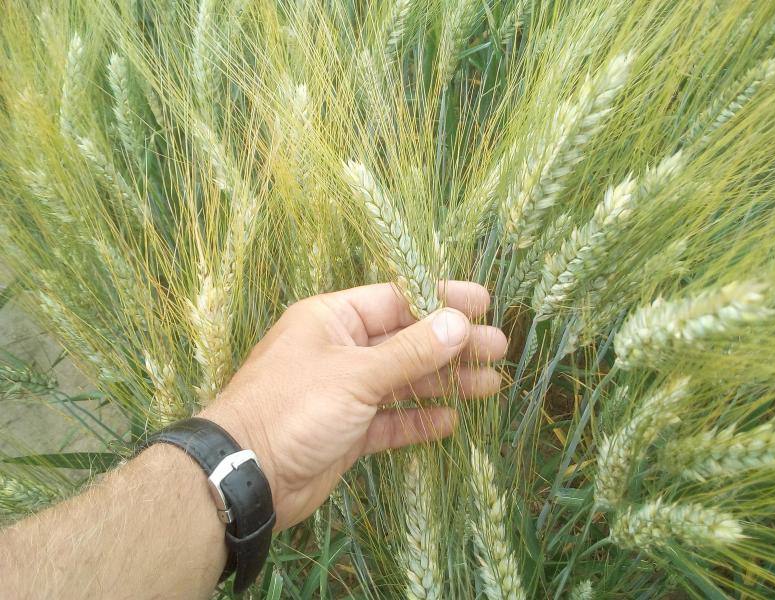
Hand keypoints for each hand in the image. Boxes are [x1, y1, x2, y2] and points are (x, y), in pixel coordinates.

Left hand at [201, 282, 505, 530]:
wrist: (246, 476)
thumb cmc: (294, 407)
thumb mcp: (356, 373)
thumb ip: (410, 351)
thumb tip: (459, 323)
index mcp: (333, 319)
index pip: (396, 300)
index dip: (441, 300)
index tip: (484, 303)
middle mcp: (340, 350)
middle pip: (406, 341)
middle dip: (451, 345)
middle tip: (498, 348)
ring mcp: (343, 392)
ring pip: (403, 381)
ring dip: (443, 383)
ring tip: (490, 385)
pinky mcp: (347, 431)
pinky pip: (390, 420)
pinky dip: (418, 420)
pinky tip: (451, 421)